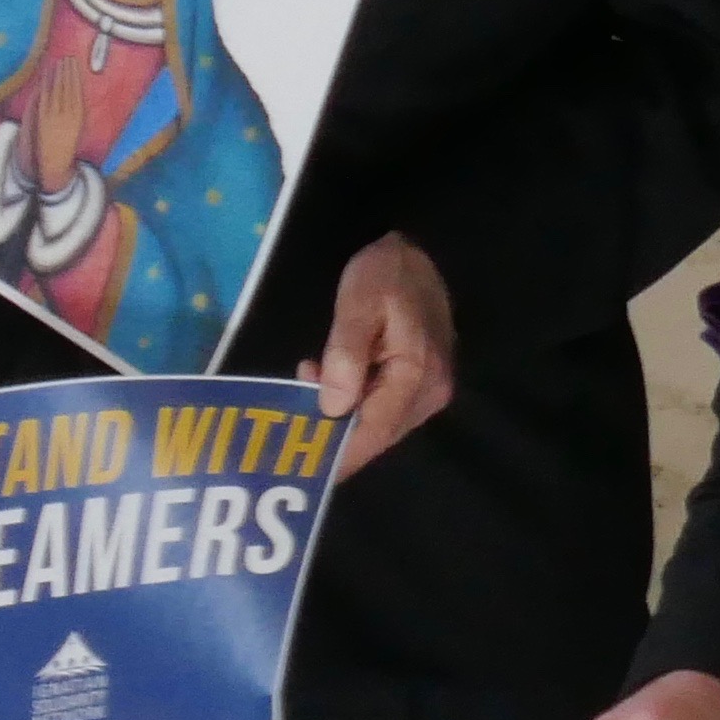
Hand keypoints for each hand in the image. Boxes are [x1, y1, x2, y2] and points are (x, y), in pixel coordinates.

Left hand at [316, 233, 455, 473]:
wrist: (418, 248)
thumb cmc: (384, 274)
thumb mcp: (356, 305)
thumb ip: (345, 356)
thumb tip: (332, 408)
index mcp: (417, 376)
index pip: (374, 431)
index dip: (340, 455)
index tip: (303, 471)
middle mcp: (430, 393)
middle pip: (377, 434)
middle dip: (334, 433)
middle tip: (289, 420)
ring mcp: (429, 390)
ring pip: (379, 424)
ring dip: (340, 415)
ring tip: (306, 382)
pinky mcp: (421, 383)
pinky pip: (383, 408)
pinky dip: (352, 403)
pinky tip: (328, 379)